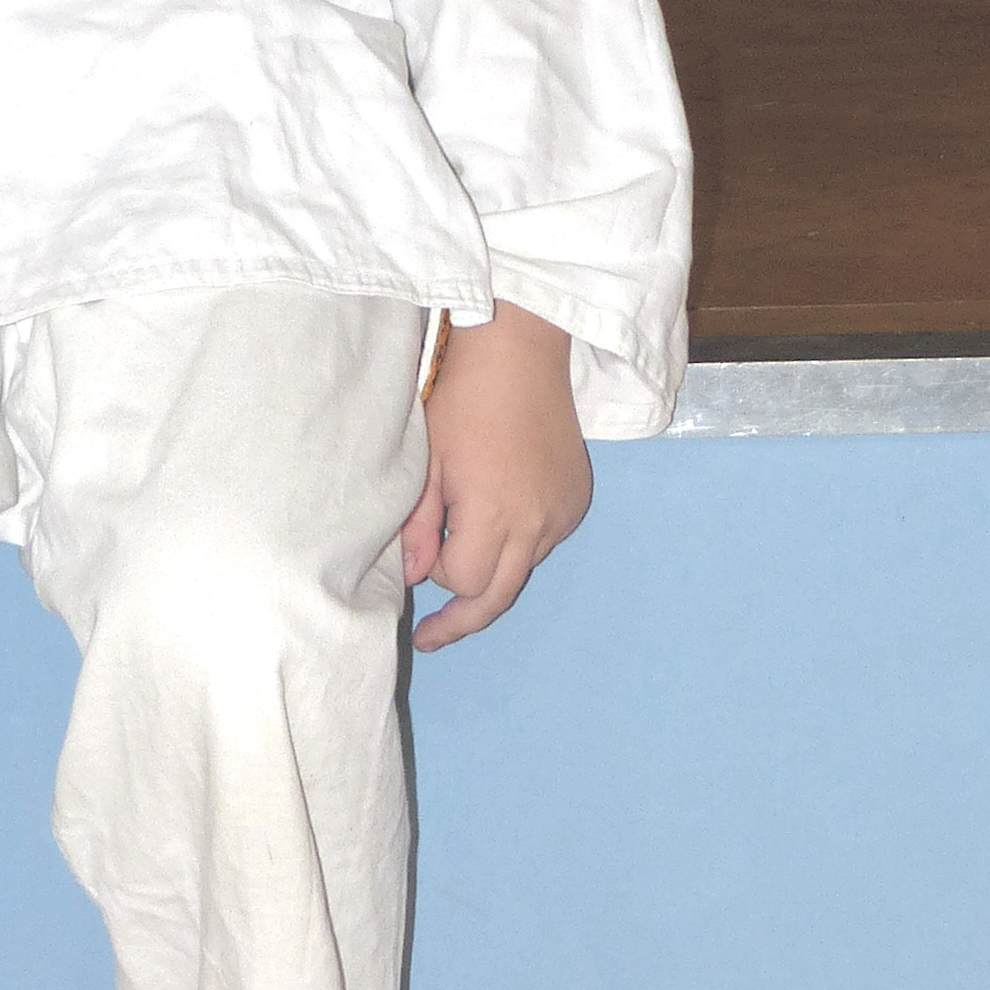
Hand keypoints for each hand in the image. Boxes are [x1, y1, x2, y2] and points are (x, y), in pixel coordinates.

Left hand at [399, 304, 591, 651]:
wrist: (521, 352)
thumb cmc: (463, 400)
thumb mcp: (426, 461)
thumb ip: (419, 526)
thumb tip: (413, 578)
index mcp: (498, 514)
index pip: (465, 582)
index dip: (436, 575)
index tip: (417, 555)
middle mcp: (539, 522)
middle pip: (499, 597)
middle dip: (463, 620)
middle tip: (430, 637)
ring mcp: (564, 513)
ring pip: (522, 570)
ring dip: (491, 574)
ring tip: (459, 557)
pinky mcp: (576, 499)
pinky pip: (542, 543)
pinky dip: (516, 545)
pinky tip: (497, 519)